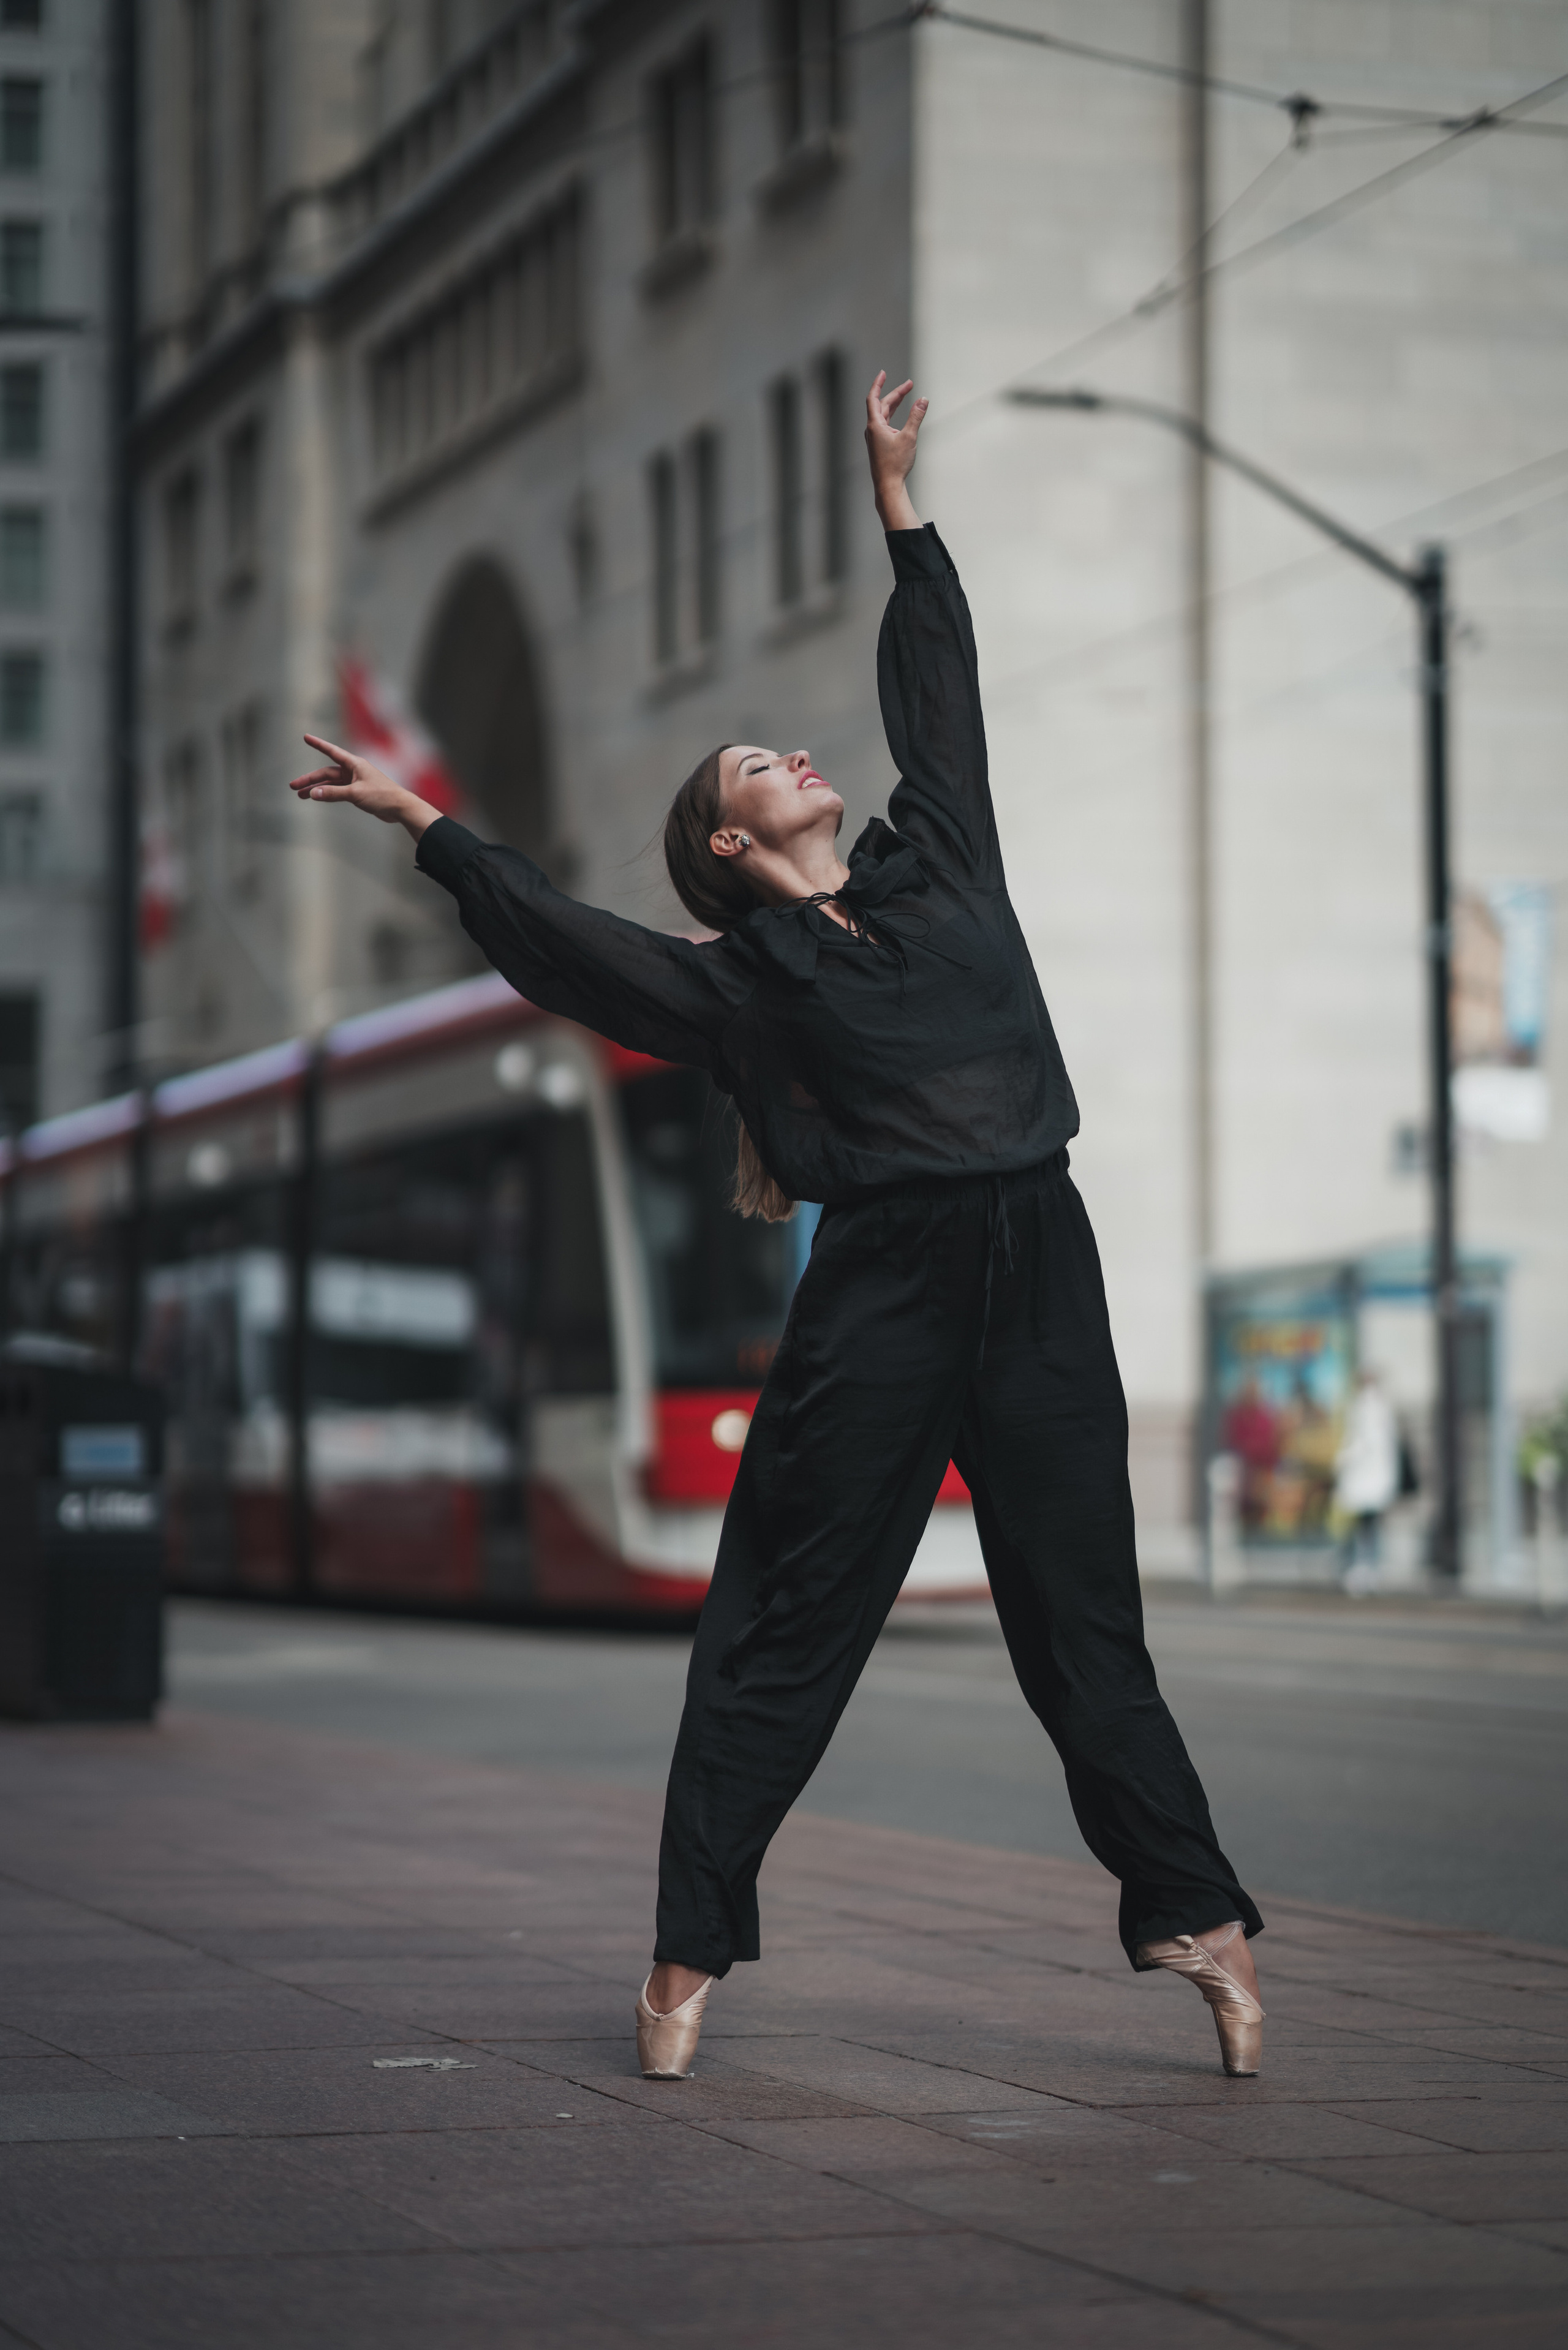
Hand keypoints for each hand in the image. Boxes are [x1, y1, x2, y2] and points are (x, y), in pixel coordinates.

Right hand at [287, 734, 441, 838]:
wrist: (400, 808)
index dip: (318, 744)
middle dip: (310, 779)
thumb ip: (334, 794)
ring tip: (300, 795)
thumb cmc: (382, 796)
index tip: (306, 737)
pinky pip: (338, 792)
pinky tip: (317, 798)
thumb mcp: (355, 794)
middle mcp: (353, 770)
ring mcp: (355, 782)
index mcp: (354, 764)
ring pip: (331, 784)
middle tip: (293, 786)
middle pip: (327, 773)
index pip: (332, 751)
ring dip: (317, 789)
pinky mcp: (358, 793)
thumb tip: (314, 794)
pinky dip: (328, 794)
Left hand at [865, 370, 927, 530]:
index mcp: (875, 425)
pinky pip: (884, 425)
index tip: (883, 373)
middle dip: (895, 394)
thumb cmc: (896, 464)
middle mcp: (872, 430)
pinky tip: (899, 417)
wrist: (888, 487)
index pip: (873, 397)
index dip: (878, 384)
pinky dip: (892, 416)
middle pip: (882, 405)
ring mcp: (874, 438)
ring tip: (907, 395)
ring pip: (883, 415)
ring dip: (894, 404)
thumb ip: (916, 416)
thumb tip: (924, 399)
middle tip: (910, 385)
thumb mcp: (909, 437)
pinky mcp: (878, 446)